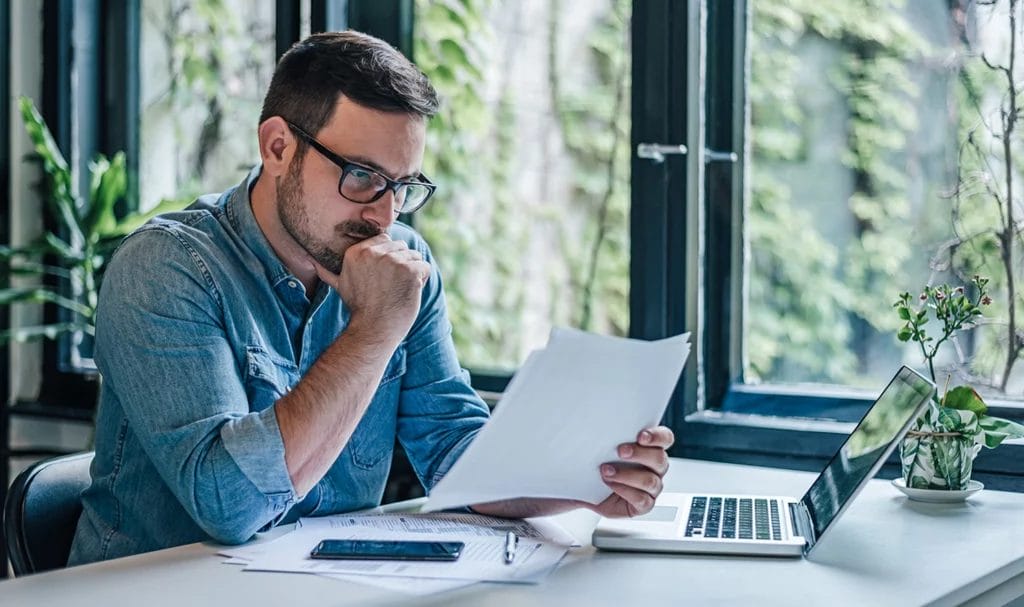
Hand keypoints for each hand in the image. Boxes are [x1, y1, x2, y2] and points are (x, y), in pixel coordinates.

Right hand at [313, 233, 429, 342]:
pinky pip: (424, 267)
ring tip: (398, 290)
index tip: (383, 277)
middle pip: (401, 246)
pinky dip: (422, 280)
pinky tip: (409, 293)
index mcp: (357, 251)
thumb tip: (311, 261)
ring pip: (414, 256)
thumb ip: (328, 271)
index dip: (388, 257)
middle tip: (390, 286)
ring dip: (412, 272)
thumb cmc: (360, 308)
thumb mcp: (340, 286)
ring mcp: (392, 260)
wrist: (374, 329)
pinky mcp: (409, 270)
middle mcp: (373, 252)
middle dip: (401, 264)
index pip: (385, 239)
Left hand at [590, 426, 673, 517]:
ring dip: (626, 475)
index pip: (665, 438)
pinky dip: (624, 491)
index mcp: (651, 448)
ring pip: (650, 481)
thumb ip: (613, 435)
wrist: (587, 487)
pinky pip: (642, 499)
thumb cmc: (598, 463)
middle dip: (639, 454)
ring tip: (606, 471)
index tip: (641, 436)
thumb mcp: (603, 445)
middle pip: (660, 459)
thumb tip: (603, 425)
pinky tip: (610, 485)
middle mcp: (655, 468)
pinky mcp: (644, 505)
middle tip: (620, 451)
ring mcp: (652, 487)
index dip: (657, 436)